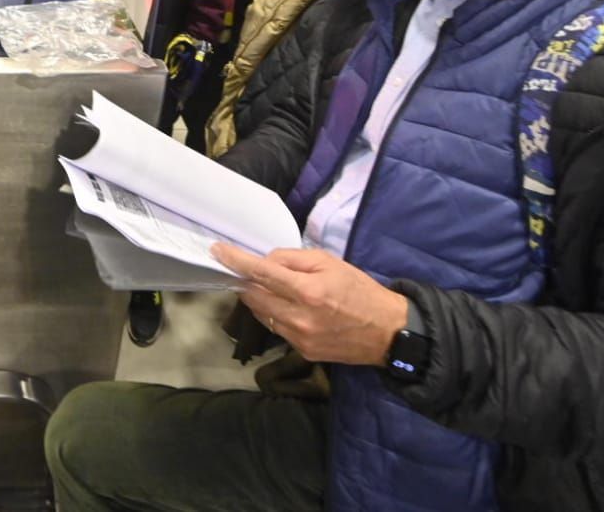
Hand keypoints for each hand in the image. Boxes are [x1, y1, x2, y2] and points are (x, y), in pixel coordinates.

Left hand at [212, 243, 408, 366]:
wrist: (387, 332)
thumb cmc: (359, 290)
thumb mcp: (330, 262)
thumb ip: (294, 259)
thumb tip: (266, 262)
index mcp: (308, 291)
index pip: (261, 273)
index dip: (236, 261)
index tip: (217, 251)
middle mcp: (299, 317)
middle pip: (253, 297)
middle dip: (245, 281)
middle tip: (247, 271)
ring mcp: (299, 338)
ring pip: (261, 314)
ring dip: (258, 299)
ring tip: (270, 288)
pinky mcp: (302, 352)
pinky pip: (276, 329)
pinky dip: (274, 315)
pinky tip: (287, 307)